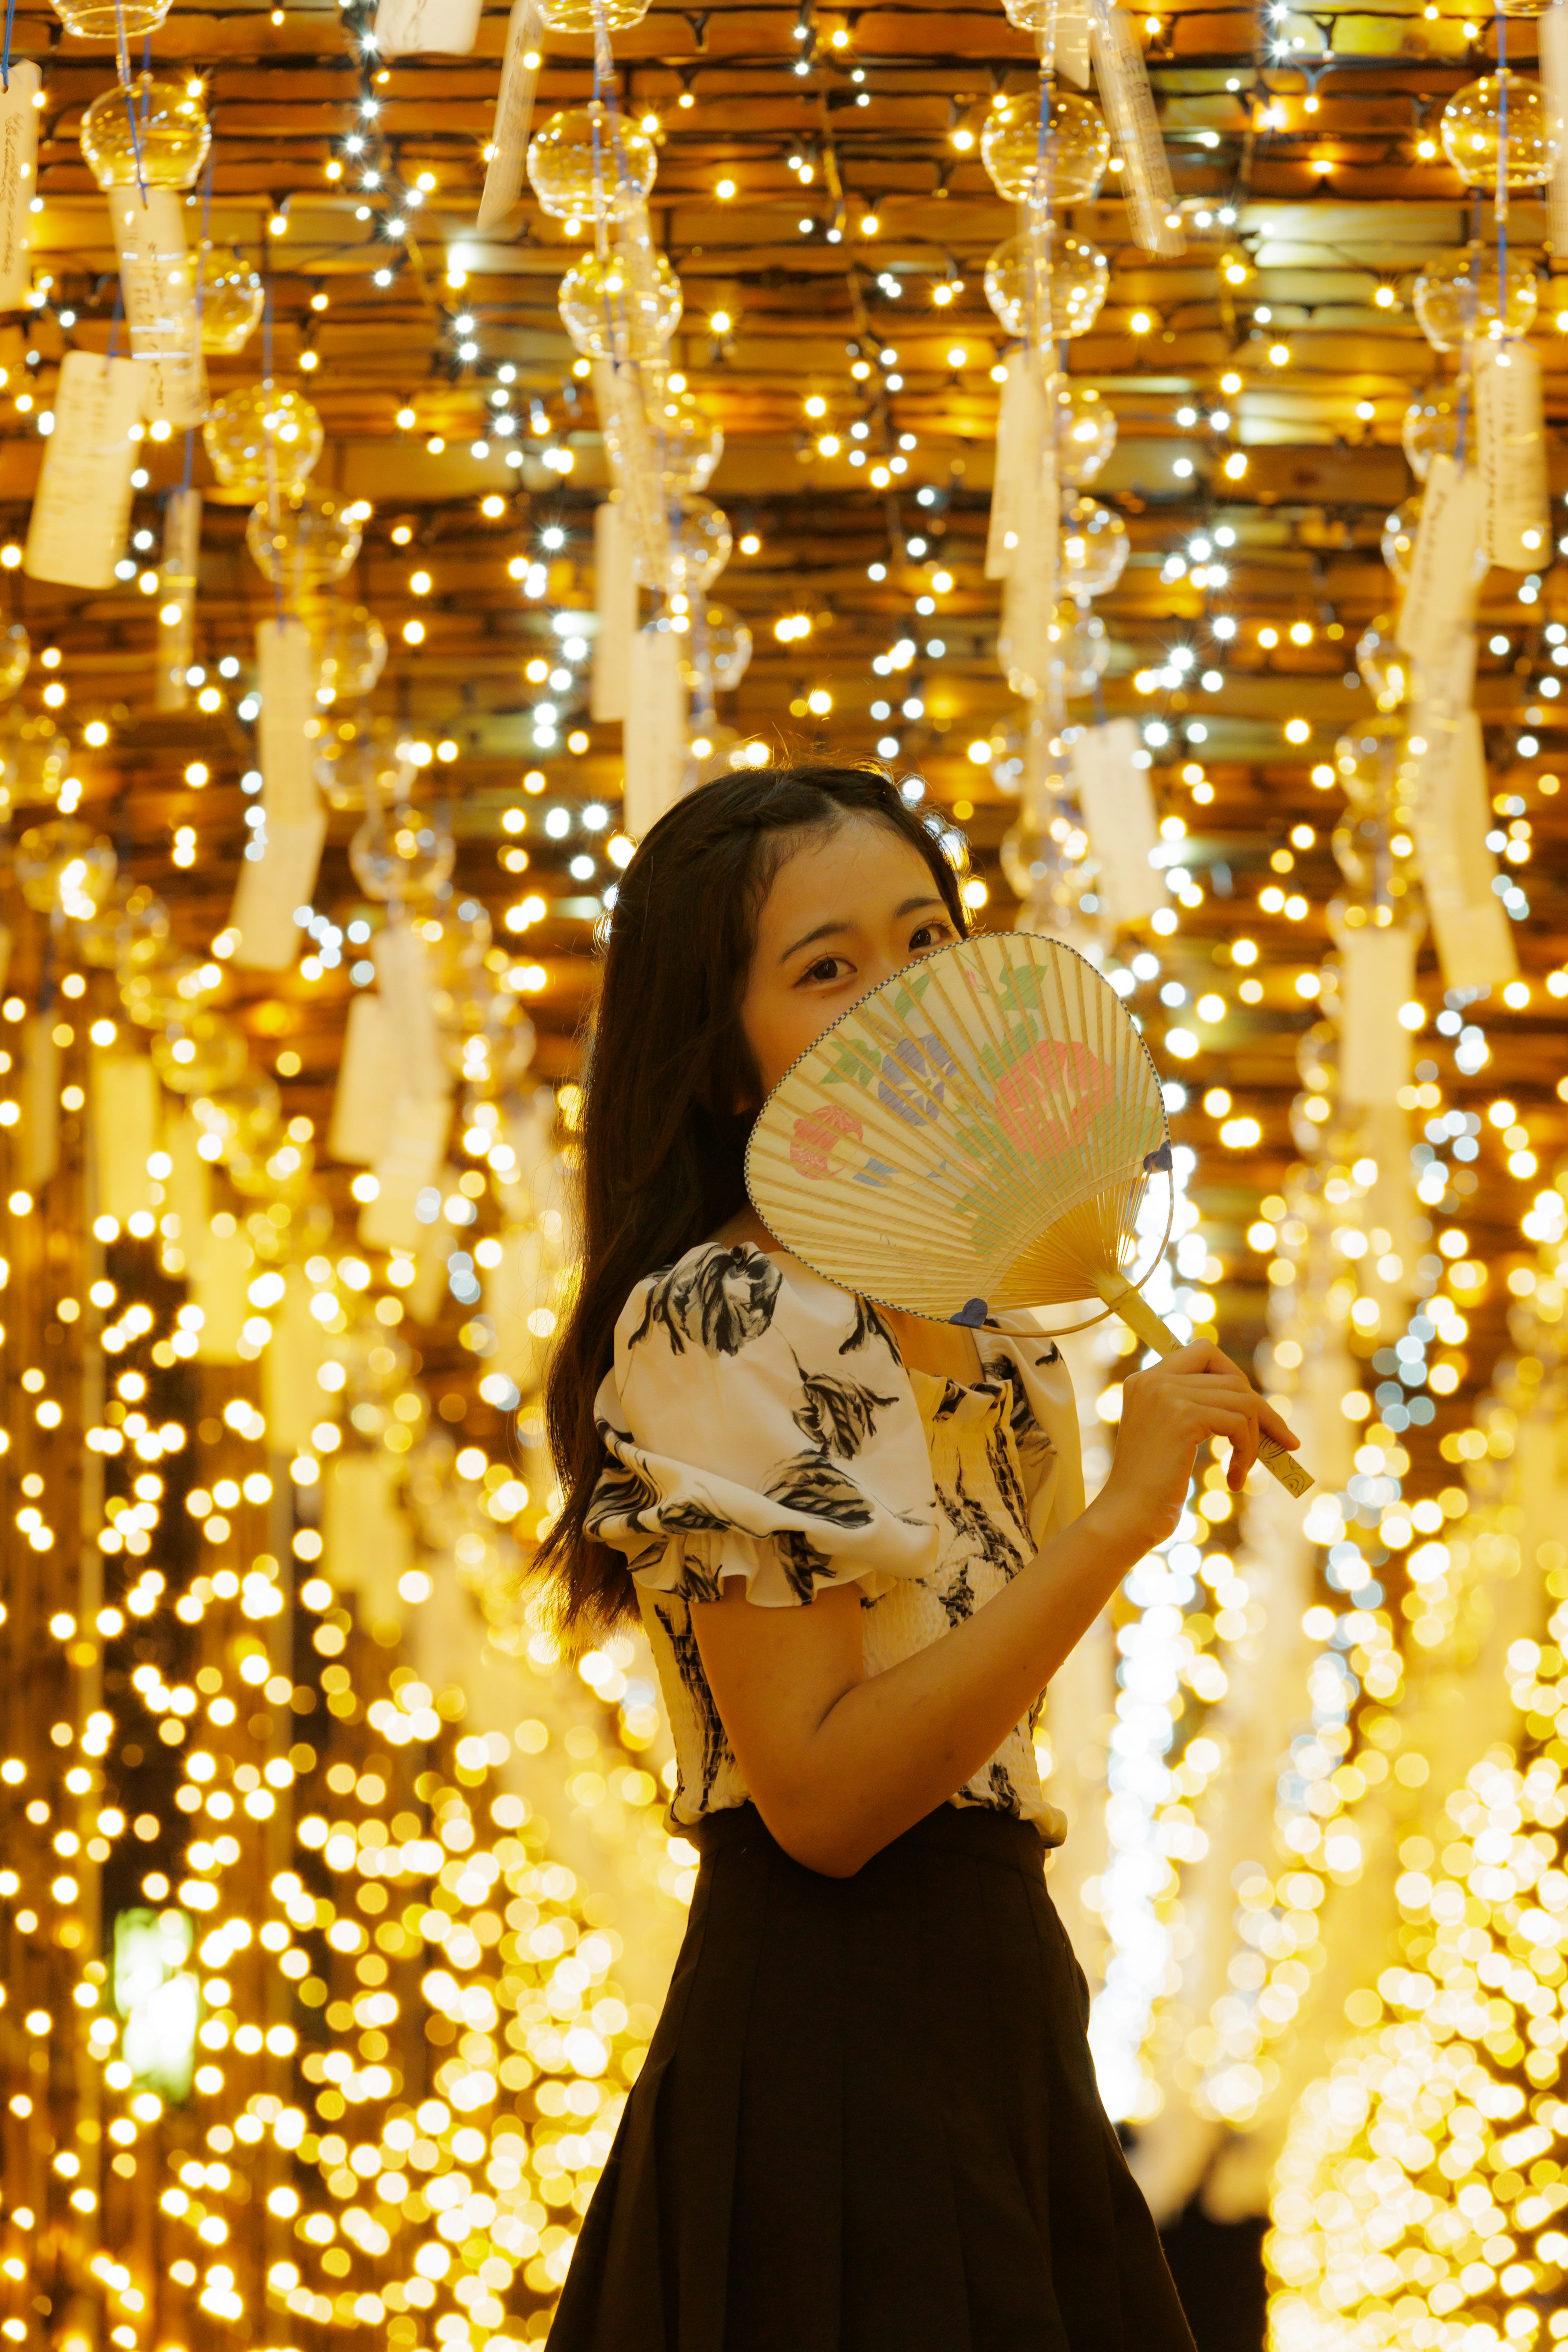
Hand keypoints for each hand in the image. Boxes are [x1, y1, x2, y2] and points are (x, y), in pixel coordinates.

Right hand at [1089, 1342, 1301, 1555]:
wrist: (1126, 1517)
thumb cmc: (1151, 1489)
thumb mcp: (1170, 1438)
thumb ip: (1197, 1410)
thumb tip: (1254, 1406)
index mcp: (1145, 1380)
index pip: (1204, 1352)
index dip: (1235, 1377)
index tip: (1253, 1411)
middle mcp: (1153, 1379)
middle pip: (1231, 1377)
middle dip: (1261, 1411)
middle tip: (1281, 1442)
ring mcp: (1167, 1394)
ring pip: (1242, 1399)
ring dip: (1254, 1439)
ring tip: (1241, 1471)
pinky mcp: (1183, 1416)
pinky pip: (1240, 1423)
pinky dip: (1247, 1453)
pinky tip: (1233, 1480)